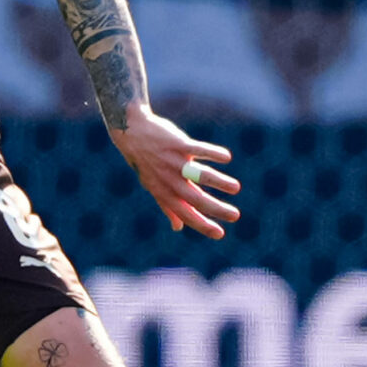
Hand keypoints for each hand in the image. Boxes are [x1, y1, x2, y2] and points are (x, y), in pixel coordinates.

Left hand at [110, 103, 239, 238]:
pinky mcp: (178, 143)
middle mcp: (169, 179)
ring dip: (219, 181)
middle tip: (235, 216)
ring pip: (200, 174)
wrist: (130, 132)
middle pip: (196, 198)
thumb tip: (177, 227)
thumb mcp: (152, 186)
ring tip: (235, 188)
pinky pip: (198, 149)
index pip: (185, 214)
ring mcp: (174, 161)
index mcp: (164, 192)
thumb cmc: (145, 162)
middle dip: (216, 209)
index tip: (220, 234)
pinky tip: (227, 157)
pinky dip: (212, 153)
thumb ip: (167, 207)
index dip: (202, 225)